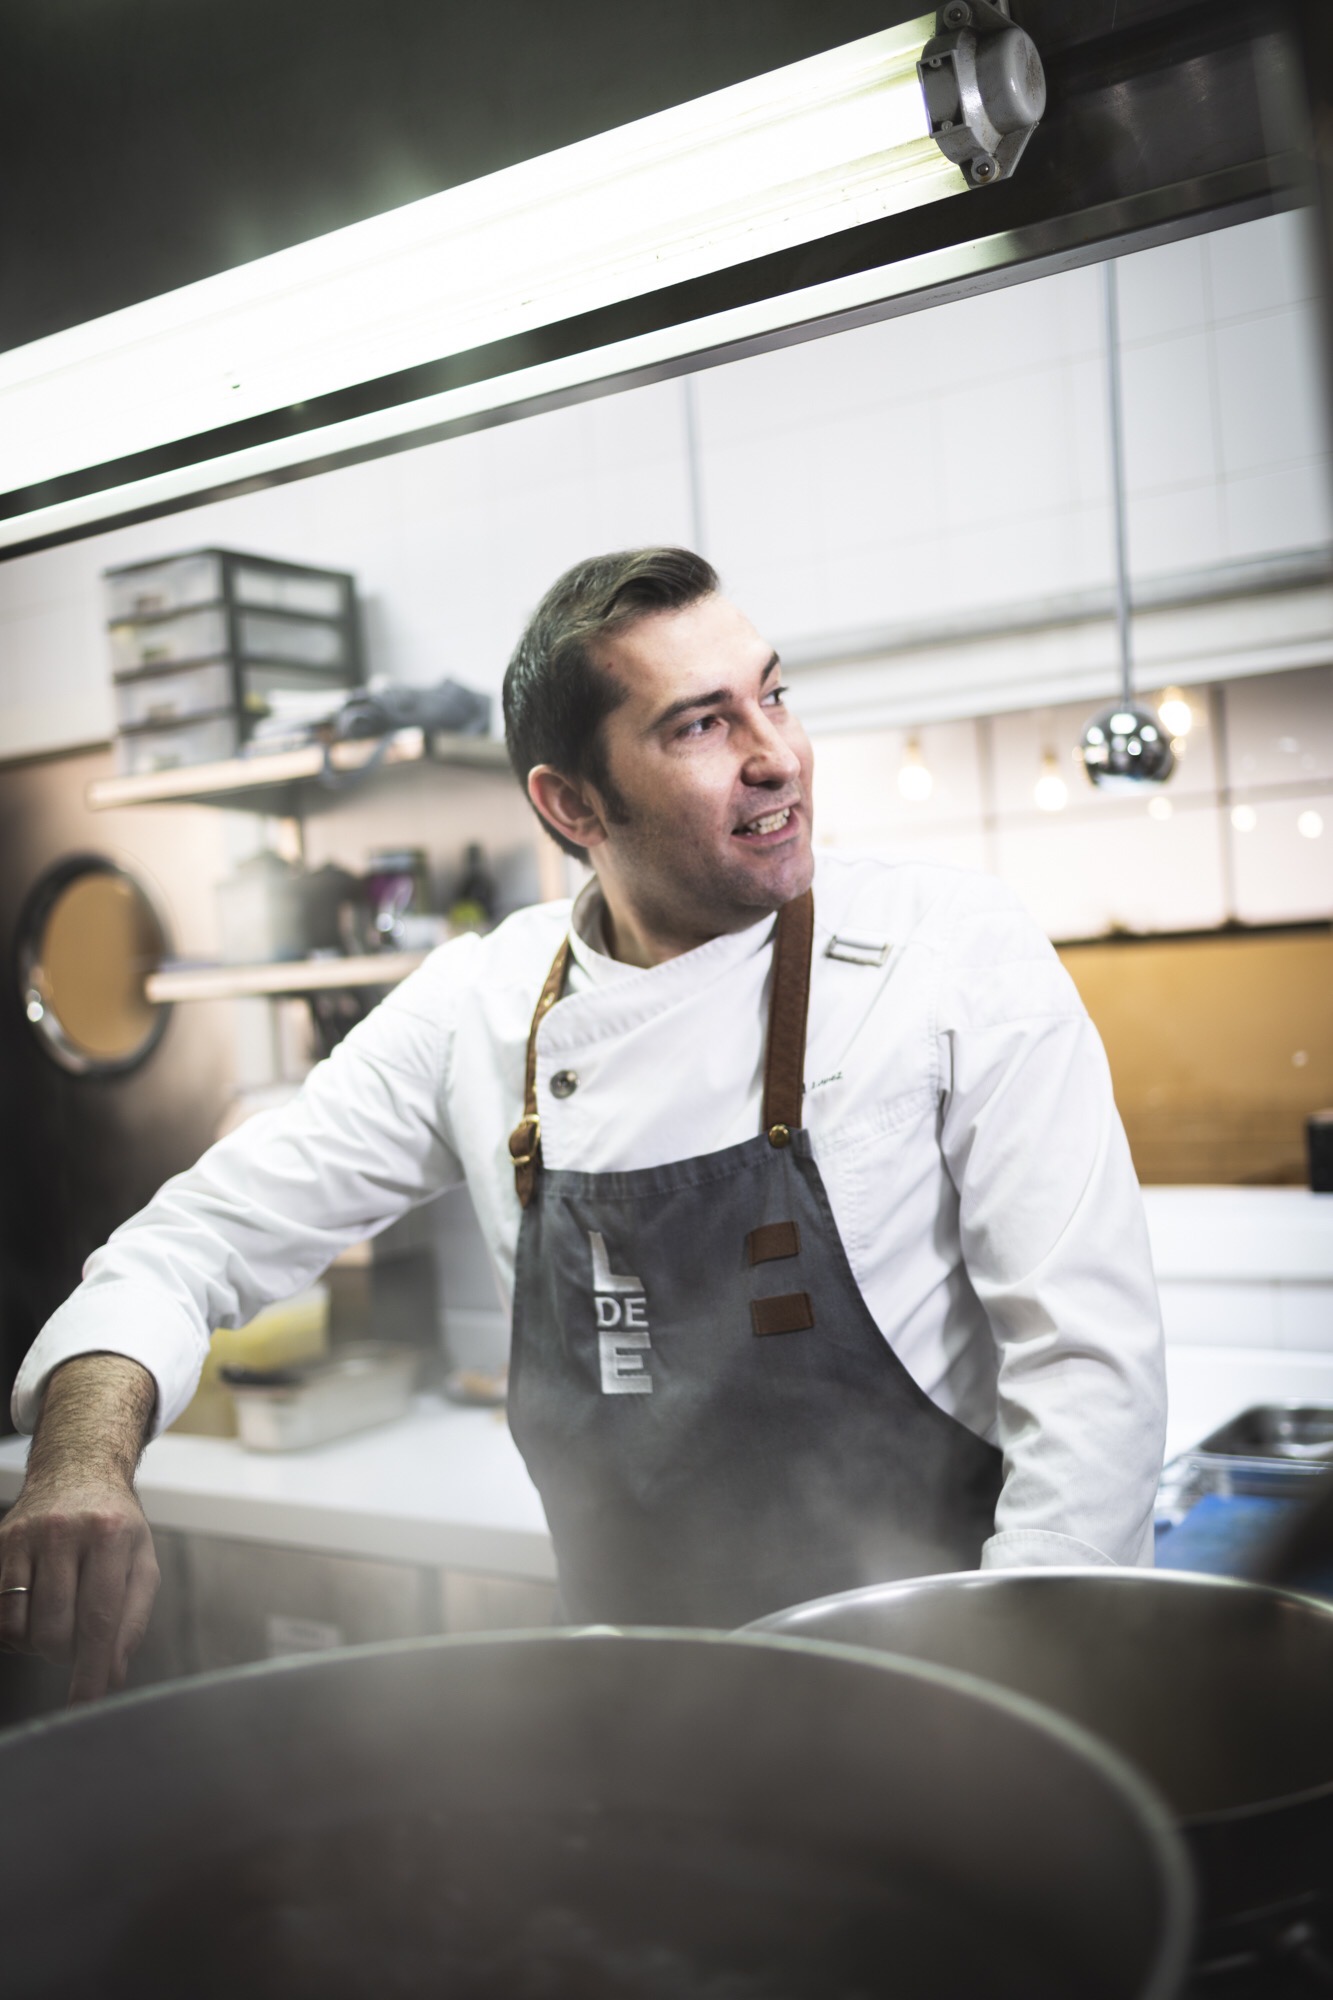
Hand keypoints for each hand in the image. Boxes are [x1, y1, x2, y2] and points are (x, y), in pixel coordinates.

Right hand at [0, 1352, 159, 1702]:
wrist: (77, 1471)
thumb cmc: (115, 1525)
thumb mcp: (141, 1561)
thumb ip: (134, 1618)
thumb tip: (114, 1672)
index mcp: (111, 1535)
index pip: (100, 1618)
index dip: (92, 1669)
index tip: (87, 1704)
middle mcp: (66, 1531)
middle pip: (57, 1630)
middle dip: (68, 1653)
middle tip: (79, 1638)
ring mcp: (26, 1536)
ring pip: (21, 1627)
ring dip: (39, 1642)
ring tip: (57, 1618)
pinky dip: (14, 1630)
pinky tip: (32, 1612)